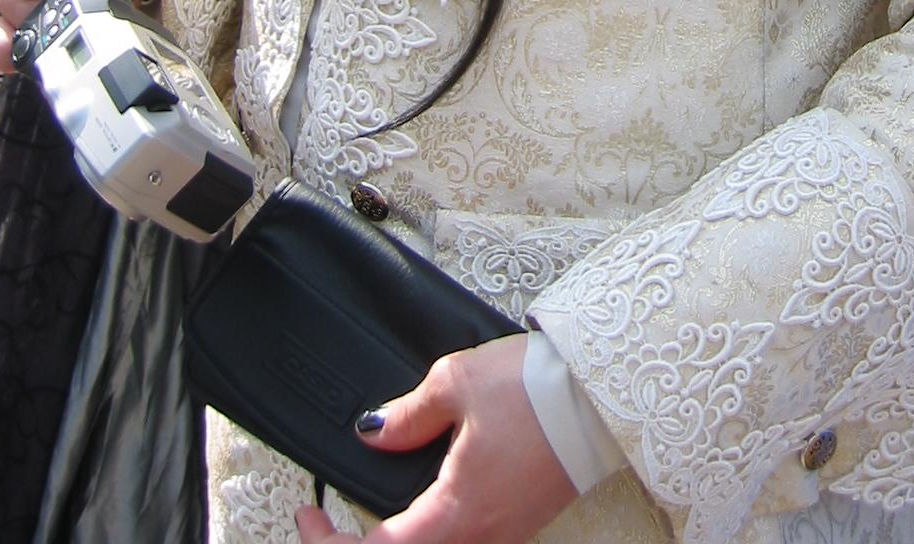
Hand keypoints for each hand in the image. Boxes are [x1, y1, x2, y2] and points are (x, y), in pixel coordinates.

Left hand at [293, 335, 577, 543]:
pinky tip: (418, 500)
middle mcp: (481, 537)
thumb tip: (373, 433)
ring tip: (365, 513)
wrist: (604, 393)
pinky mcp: (520, 520)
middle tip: (326, 518)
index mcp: (457, 515)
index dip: (330, 542)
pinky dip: (427, 529)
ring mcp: (504, 533)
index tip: (309, 515)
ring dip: (395, 539)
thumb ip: (407, 415)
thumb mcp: (456, 384)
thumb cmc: (538, 389)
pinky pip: (462, 537)